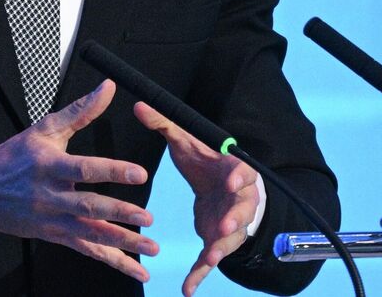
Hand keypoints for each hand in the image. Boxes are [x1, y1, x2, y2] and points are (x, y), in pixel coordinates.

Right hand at [0, 80, 158, 281]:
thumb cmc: (16, 155)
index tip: (139, 174)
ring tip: (151, 248)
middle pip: (89, 207)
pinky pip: (86, 249)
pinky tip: (134, 268)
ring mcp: (53, 220)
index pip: (84, 169)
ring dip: (122, 243)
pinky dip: (111, 260)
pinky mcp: (55, 236)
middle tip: (147, 217)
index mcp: (50, 166)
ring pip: (90, 234)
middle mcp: (51, 196)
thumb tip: (108, 87)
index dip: (112, 171)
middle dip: (120, 214)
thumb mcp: (45, 129)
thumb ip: (80, 110)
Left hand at [133, 101, 260, 295]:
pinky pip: (210, 260)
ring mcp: (231, 223)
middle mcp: (238, 199)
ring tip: (212, 259)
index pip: (243, 172)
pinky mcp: (218, 241)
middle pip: (243, 210)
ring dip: (223, 248)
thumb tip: (138, 104)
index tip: (231, 182)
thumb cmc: (206, 162)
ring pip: (232, 238)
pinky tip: (187, 290)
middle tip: (226, 226)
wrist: (223, 188)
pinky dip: (200, 275)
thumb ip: (164, 125)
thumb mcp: (186, 142)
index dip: (239, 177)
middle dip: (236, 219)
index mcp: (233, 171)